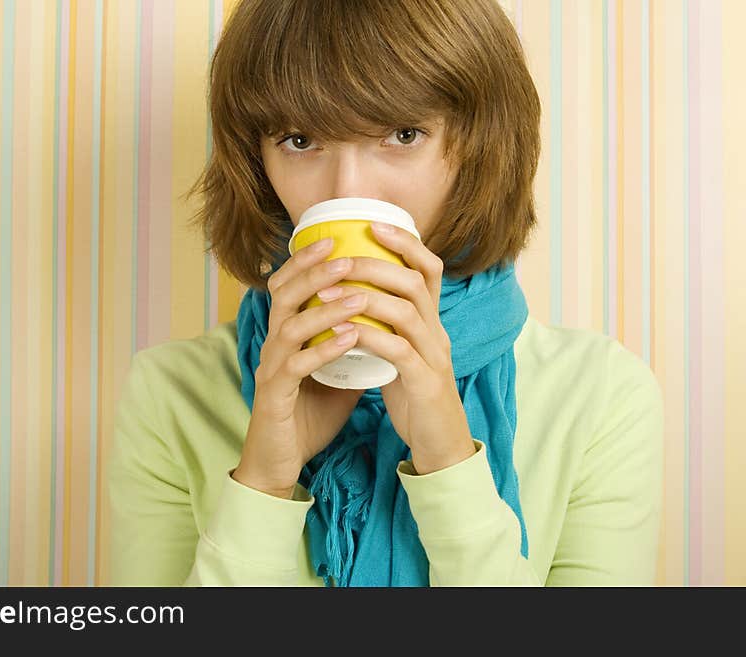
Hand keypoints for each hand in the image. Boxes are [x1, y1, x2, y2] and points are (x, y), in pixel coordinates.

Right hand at [233, 238, 370, 497]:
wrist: (280, 462)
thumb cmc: (307, 415)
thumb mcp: (337, 375)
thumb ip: (353, 349)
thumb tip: (385, 327)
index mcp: (285, 337)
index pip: (288, 287)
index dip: (306, 262)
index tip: (334, 240)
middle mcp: (273, 347)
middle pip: (285, 296)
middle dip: (315, 273)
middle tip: (345, 255)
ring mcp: (271, 370)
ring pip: (290, 327)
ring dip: (324, 308)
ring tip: (358, 295)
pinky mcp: (274, 395)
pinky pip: (296, 366)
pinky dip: (322, 349)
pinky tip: (348, 339)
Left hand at [341, 222, 476, 474]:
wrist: (440, 443)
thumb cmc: (413, 395)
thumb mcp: (403, 351)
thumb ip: (387, 324)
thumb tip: (353, 295)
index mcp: (432, 321)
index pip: (429, 269)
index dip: (405, 243)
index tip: (373, 224)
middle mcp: (437, 332)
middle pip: (416, 282)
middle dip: (376, 265)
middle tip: (339, 259)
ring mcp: (434, 356)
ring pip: (407, 312)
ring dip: (366, 297)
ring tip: (328, 292)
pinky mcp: (424, 383)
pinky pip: (398, 351)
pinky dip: (369, 336)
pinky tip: (343, 330)